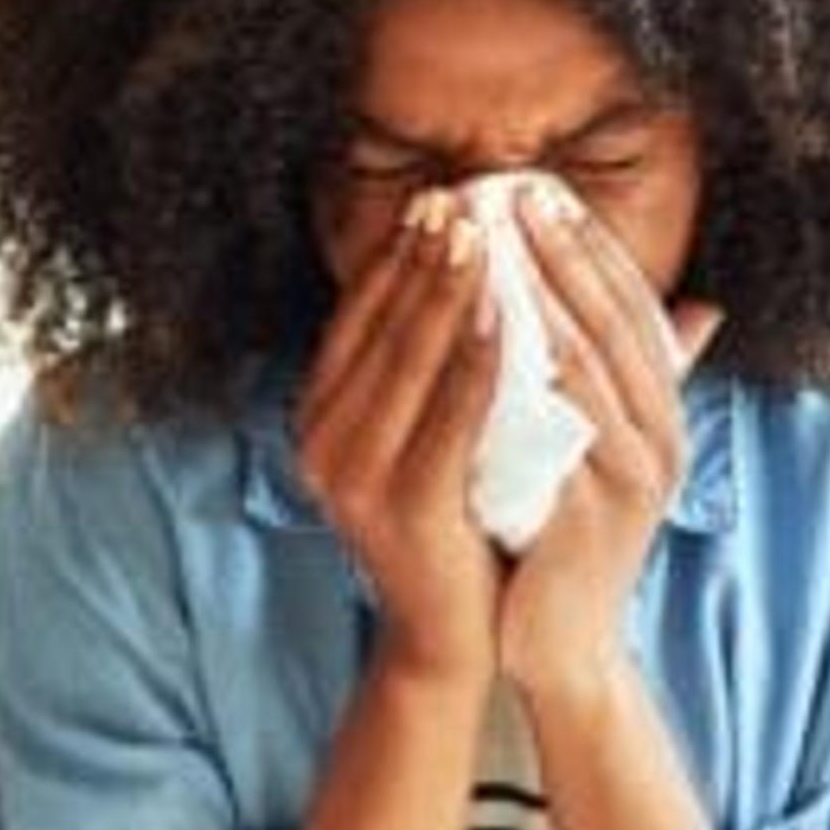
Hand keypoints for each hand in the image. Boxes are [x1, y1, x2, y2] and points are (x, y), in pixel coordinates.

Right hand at [297, 189, 503, 687]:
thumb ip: (436, 364)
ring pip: (409, 363)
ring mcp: (351, 476)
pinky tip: (510, 319)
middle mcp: (319, 440)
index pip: (358, 316)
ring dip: (451, 293)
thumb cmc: (454, 521)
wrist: (450, 633)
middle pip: (381, 328)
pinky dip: (478, 362)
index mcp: (319, 415)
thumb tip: (468, 272)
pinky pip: (447, 417)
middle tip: (467, 197)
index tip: (442, 198)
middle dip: (426, 258)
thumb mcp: (433, 433)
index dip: (398, 254)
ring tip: (489, 238)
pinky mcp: (398, 505)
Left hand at [495, 179, 720, 706]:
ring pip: (598, 366)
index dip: (588, 247)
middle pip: (619, 322)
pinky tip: (510, 336)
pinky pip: (574, 432)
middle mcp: (661, 436)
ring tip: (506, 243)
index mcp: (656, 413)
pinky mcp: (603, 514)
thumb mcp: (580, 446)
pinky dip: (546, 378)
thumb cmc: (557, 536)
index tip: (541, 191)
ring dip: (553, 299)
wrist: (558, 643)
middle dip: (569, 252)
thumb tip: (621, 309)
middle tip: (522, 192)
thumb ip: (591, 380)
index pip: (628, 308)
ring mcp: (637, 475)